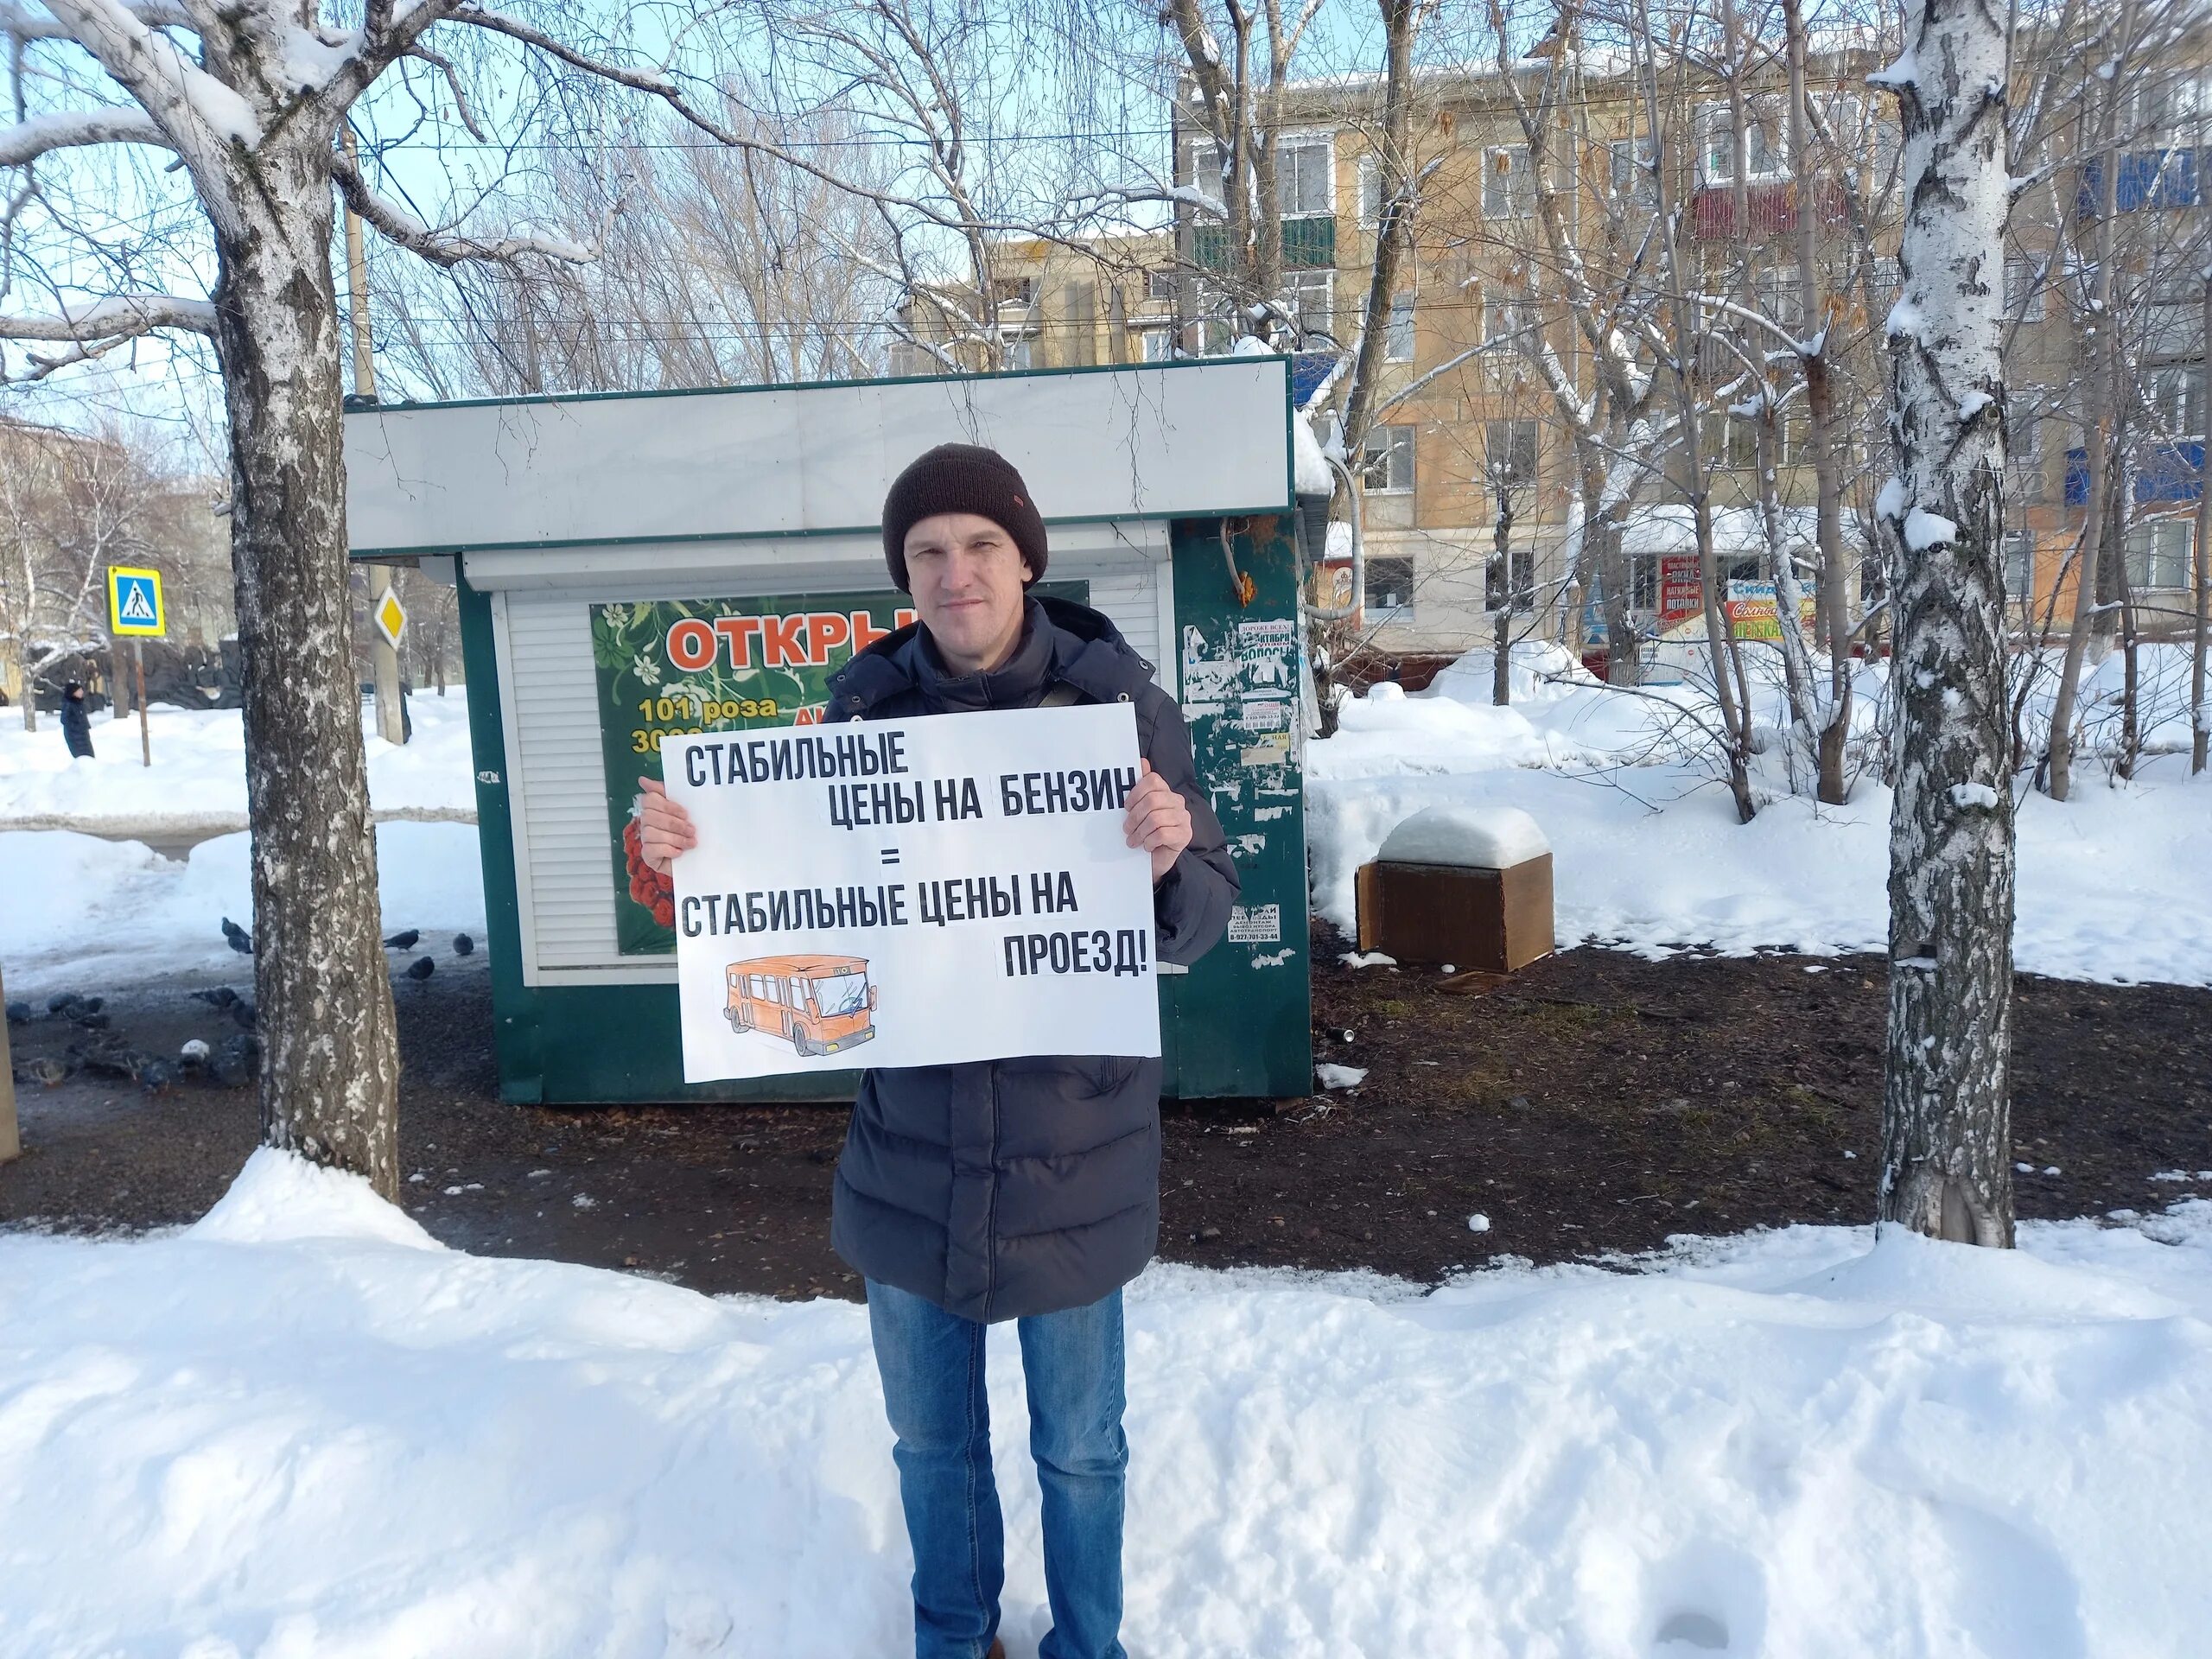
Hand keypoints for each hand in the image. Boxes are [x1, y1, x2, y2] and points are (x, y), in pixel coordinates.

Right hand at [637, 776, 696, 874]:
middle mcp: (646, 823)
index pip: (649, 799)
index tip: (685, 813)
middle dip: (674, 823)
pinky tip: (679, 852)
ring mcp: (645, 839)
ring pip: (651, 833)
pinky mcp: (647, 856)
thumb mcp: (683, 811)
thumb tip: (643, 780)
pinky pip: (651, 849)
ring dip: (674, 838)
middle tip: (692, 830)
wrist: (697, 858)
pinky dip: (668, 850)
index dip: (667, 806)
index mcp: (653, 808)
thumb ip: (666, 792)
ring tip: (691, 842)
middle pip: (650, 816)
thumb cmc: (688, 831)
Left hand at [1122, 759, 1192, 884]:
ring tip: (1134, 840)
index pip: (1152, 780)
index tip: (1126, 807)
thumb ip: (1140, 787)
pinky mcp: (1185, 835)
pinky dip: (1149, 841)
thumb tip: (1141, 761)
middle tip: (1127, 829)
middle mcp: (1177, 802)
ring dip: (1140, 832)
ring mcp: (1183, 818)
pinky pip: (1162, 833)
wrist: (1155, 861)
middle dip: (1134, 816)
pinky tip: (1147, 846)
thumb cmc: (1146, 833)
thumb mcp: (1139, 811)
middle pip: (1152, 800)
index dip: (1135, 793)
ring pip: (1156, 819)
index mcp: (1166, 792)